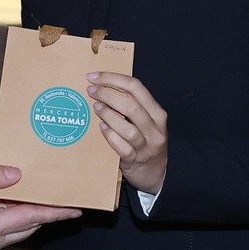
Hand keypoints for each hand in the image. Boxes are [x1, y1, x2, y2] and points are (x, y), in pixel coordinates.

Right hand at [0, 165, 79, 249]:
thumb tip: (17, 174)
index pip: (32, 217)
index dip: (56, 212)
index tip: (76, 209)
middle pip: (31, 224)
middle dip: (48, 212)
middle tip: (63, 195)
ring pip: (20, 226)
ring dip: (31, 212)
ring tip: (42, 192)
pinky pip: (7, 227)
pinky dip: (16, 213)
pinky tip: (13, 198)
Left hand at [87, 72, 167, 194]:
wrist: (155, 173)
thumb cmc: (146, 141)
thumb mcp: (146, 120)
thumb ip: (132, 104)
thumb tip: (104, 85)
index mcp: (157, 112)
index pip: (136, 87)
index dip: (113, 79)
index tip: (94, 76)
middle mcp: (154, 128)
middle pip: (131, 105)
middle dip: (107, 94)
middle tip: (91, 90)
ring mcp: (146, 146)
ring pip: (127, 128)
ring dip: (108, 115)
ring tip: (95, 107)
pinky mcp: (135, 160)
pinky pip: (122, 147)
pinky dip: (110, 136)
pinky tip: (101, 128)